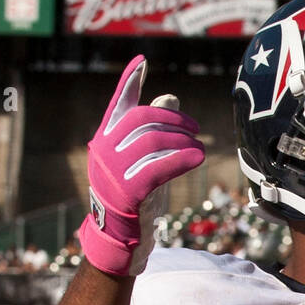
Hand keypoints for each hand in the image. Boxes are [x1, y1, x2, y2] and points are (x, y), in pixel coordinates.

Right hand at [79, 56, 204, 276]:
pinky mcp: (128, 193)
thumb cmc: (134, 200)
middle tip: (195, 127)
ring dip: (182, 140)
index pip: (117, 105)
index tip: (142, 63)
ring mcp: (113, 172)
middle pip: (143, 120)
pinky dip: (181, 159)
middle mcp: (105, 152)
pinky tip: (197, 157)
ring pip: (153, 142)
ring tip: (199, 146)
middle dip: (173, 119)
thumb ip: (153, 132)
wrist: (118, 241)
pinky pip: (158, 168)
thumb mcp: (142, 163)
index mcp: (105, 141)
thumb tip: (169, 97)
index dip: (129, 83)